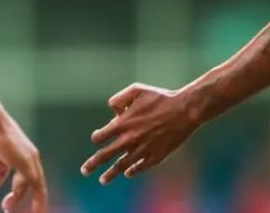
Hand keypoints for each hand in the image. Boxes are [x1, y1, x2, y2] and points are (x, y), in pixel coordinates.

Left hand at [0, 113, 48, 212]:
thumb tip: (39, 195)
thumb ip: (30, 179)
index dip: (39, 201)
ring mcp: (5, 153)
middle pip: (19, 183)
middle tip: (5, 208)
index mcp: (31, 160)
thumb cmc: (8, 140)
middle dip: (13, 196)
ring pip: (0, 176)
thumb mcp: (23, 162)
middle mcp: (20, 157)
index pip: (38, 186)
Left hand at [81, 83, 200, 184]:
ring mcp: (142, 150)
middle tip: (84, 171)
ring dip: (110, 174)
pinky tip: (127, 173)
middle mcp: (130, 139)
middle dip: (93, 164)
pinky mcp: (155, 157)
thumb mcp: (136, 89)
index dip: (97, 138)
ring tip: (103, 180)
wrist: (184, 110)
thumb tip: (113, 112)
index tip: (98, 139)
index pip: (100, 137)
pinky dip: (132, 171)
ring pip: (121, 166)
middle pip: (105, 156)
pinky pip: (140, 168)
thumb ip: (119, 99)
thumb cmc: (160, 98)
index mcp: (123, 124)